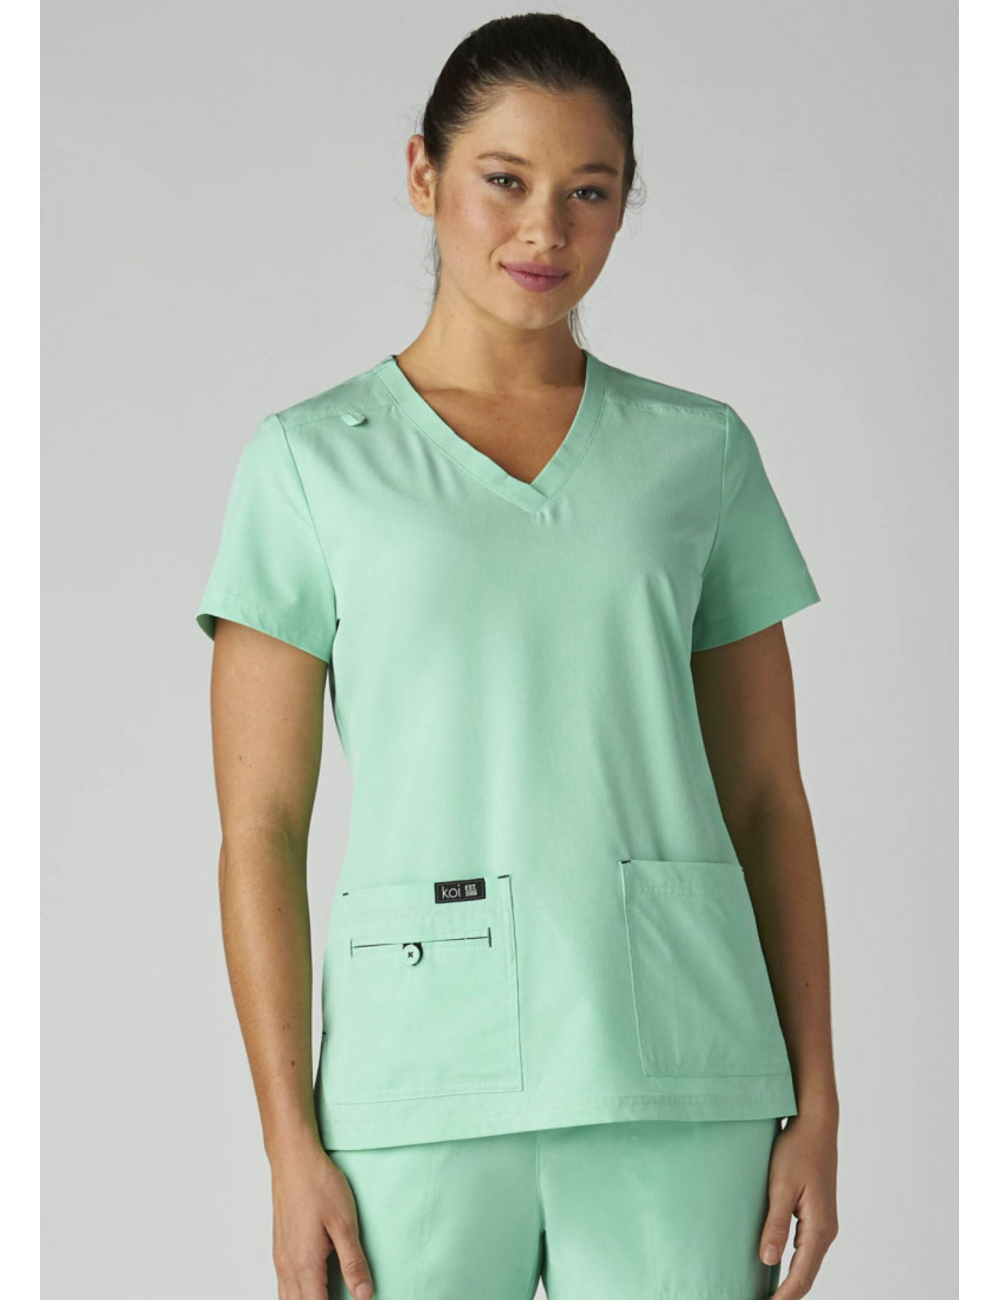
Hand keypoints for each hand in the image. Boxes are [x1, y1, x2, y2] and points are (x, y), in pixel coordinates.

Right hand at [270, 1140, 374, 1299]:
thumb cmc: (319, 1185)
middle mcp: (288, 1267)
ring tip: (328, 1295)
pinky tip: (310, 1288)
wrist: (294, 1159)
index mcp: (305, 1265)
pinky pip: (283, 1286)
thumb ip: (353, 1262)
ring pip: (287, 1299)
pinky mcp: (280, 1249)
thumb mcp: (344, 1222)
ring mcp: (281, 1259)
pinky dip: (296, 1295)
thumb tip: (364, 1296)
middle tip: (344, 1299)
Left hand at [759, 1111, 838, 1297]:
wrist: (815, 1124)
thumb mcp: (780, 1186)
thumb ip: (776, 1224)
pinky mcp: (816, 1215)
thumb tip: (768, 1261)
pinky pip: (805, 1249)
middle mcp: (826, 1230)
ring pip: (806, 1263)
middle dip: (786, 1294)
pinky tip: (775, 1267)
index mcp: (819, 1228)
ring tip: (766, 1293)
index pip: (801, 1276)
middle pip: (806, 1275)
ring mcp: (823, 1224)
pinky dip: (792, 1264)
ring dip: (789, 1281)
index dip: (783, 1297)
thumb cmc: (797, 1150)